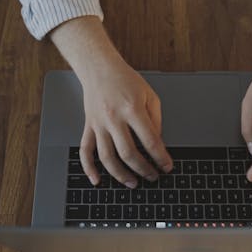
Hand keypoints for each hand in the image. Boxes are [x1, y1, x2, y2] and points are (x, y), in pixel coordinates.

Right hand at [79, 65, 172, 188]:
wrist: (99, 68)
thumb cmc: (125, 80)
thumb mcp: (150, 95)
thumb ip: (156, 120)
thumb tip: (157, 143)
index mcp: (132, 109)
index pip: (150, 141)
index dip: (160, 157)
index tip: (167, 167)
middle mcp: (114, 118)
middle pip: (128, 153)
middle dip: (143, 169)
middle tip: (153, 177)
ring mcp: (98, 124)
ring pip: (107, 157)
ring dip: (121, 175)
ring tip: (133, 183)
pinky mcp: (88, 127)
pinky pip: (85, 151)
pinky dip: (89, 168)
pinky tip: (97, 180)